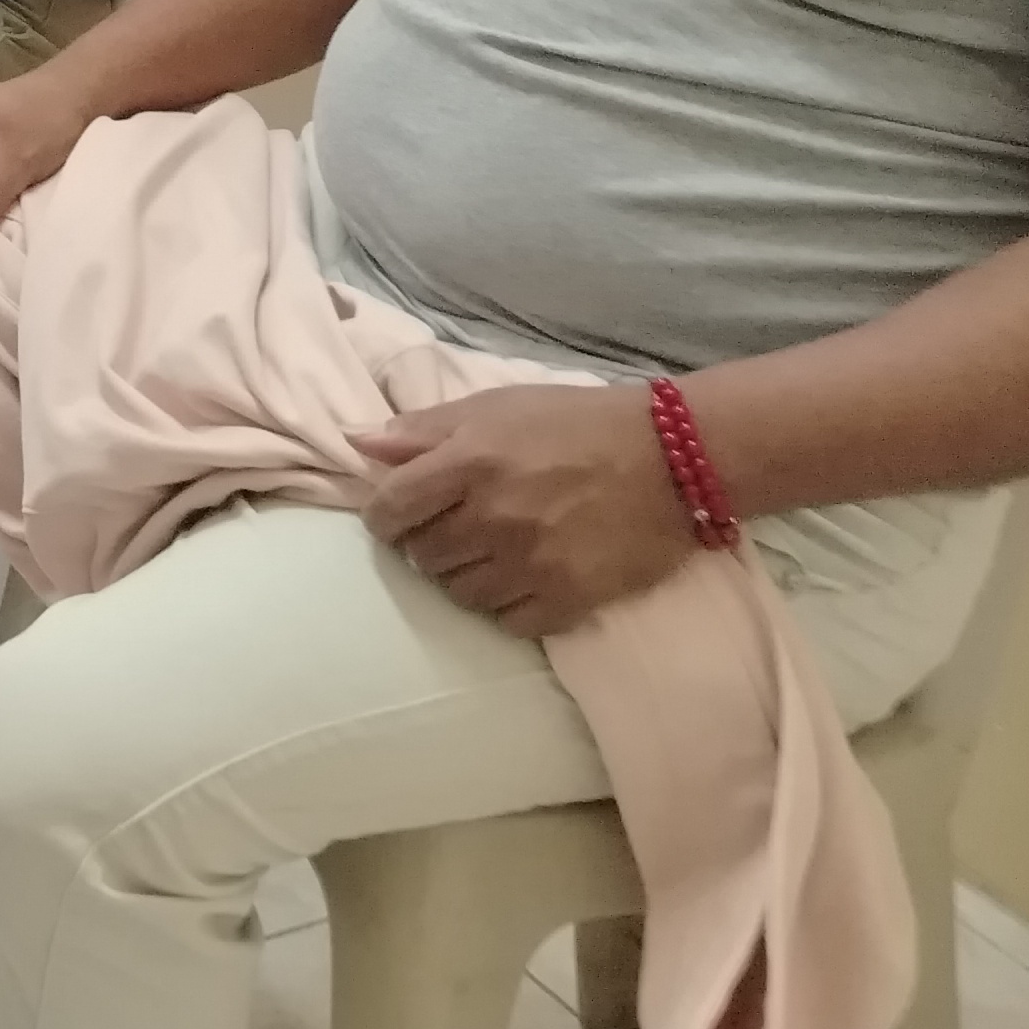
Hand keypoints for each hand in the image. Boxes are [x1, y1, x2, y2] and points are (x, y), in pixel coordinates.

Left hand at [357, 386, 695, 638]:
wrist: (673, 458)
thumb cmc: (574, 423)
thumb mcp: (493, 407)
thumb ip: (420, 429)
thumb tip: (355, 440)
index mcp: (469, 461)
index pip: (390, 508)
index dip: (382, 516)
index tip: (396, 515)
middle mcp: (494, 515)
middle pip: (422, 555)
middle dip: (425, 543)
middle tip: (451, 529)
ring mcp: (532, 562)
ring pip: (459, 593)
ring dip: (463, 576)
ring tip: (487, 553)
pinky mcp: (570, 597)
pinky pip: (508, 621)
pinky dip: (505, 606)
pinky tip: (519, 580)